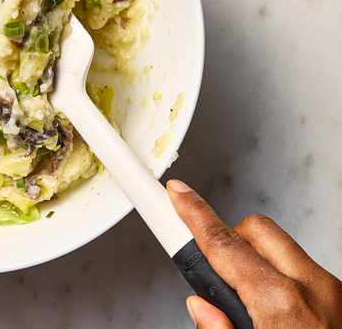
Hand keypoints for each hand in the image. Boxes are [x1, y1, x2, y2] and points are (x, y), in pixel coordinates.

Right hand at [168, 179, 341, 326]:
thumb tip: (201, 307)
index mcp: (284, 305)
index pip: (223, 243)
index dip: (193, 213)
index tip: (176, 192)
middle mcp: (315, 289)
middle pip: (256, 231)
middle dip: (230, 240)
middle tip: (216, 274)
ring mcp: (335, 292)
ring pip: (282, 249)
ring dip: (258, 263)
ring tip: (250, 300)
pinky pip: (305, 271)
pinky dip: (283, 280)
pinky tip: (278, 311)